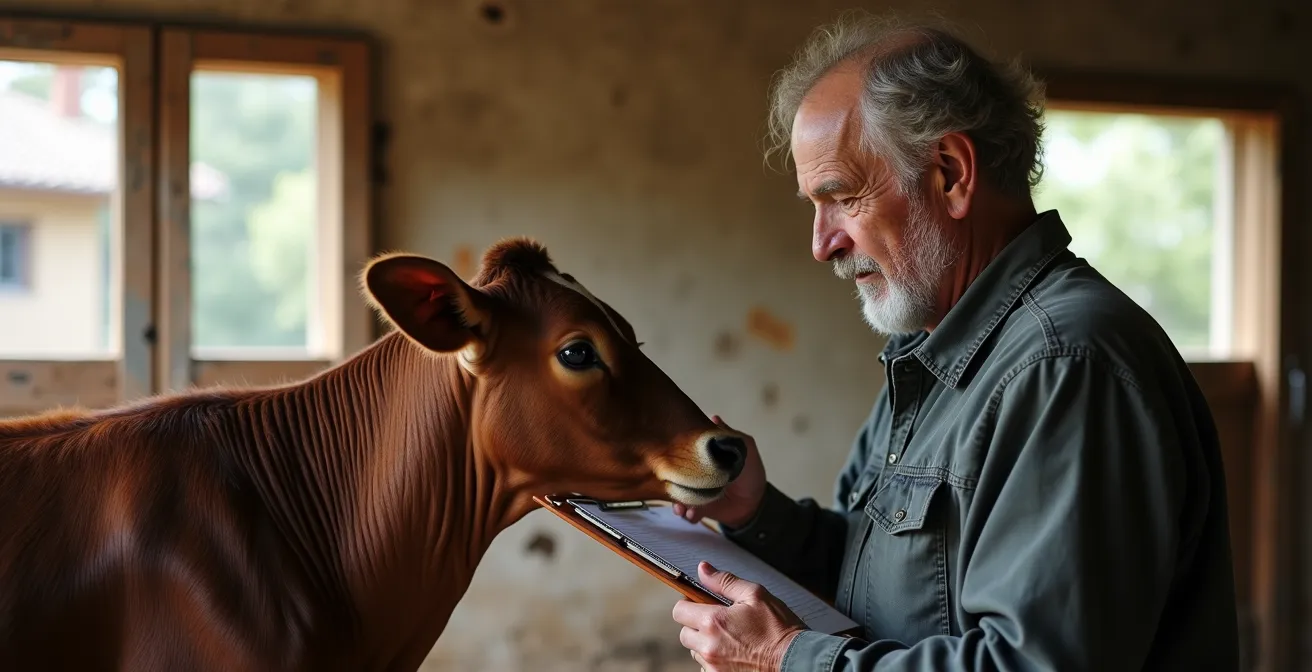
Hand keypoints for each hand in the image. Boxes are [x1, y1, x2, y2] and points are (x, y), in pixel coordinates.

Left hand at [672, 561, 805, 671]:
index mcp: (713, 621)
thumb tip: (703, 569)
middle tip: (718, 621)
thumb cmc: (779, 629)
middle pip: (684, 633)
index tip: (700, 603)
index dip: (689, 603)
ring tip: (730, 638)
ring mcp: (713, 666)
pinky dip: (715, 660)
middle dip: (696, 625)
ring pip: (696, 651)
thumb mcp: (755, 595)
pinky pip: (706, 668)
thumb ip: (724, 581)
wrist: (795, 660)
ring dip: (706, 643)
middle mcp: (708, 646)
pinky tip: (733, 653)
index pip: (679, 611)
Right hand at [673, 415, 765, 528]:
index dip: (675, 453)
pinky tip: (692, 513)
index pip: (683, 452)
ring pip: (677, 496)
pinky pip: (687, 512)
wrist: (755, 503)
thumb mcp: (745, 448)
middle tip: (672, 483)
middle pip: (675, 475)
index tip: (670, 454)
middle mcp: (695, 474)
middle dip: (671, 480)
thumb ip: (728, 435)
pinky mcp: (698, 509)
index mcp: (702, 458)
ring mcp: (695, 493)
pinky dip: (687, 514)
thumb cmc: (750, 472)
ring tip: (680, 506)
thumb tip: (713, 417)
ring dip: (676, 501)